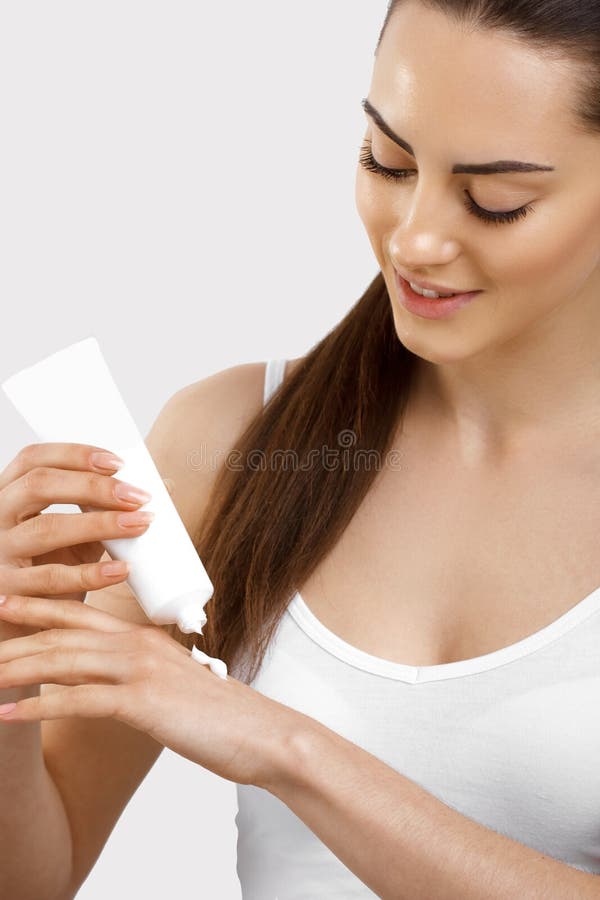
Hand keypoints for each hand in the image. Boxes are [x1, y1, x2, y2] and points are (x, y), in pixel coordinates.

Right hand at [0, 442, 159, 634]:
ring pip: (47, 529)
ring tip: (140, 524)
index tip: (118, 463)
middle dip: (94, 486)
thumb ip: (102, 512)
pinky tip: (123, 569)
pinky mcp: (8, 590)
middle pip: (40, 485)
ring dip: (100, 524)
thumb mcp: (71, 537)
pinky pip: (52, 578)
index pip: (34, 459)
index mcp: (8, 495)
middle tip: (137, 497)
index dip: (75, 454)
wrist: (17, 625)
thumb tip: (164, 487)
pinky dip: (92, 573)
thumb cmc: (46, 572)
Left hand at [0, 594, 294, 787]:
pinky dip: (36, 707)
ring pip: (63, 660)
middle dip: (15, 632)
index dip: (40, 607)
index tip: (7, 602)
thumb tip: (118, 684)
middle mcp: (137, 646)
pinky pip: (77, 700)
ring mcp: (140, 670)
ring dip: (14, 667)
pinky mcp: (142, 702)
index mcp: (143, 639)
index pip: (81, 615)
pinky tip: (6, 712)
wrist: (261, 732)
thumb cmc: (221, 715)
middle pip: (62, 632)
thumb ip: (144, 675)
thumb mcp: (175, 684)